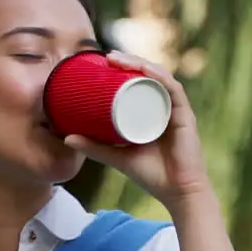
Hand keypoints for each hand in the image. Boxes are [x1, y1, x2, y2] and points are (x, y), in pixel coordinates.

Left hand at [63, 51, 211, 209]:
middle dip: (129, 61)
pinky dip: (159, 78)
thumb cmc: (150, 174)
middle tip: (107, 57)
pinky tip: (146, 70)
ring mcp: (176, 109)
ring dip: (140, 64)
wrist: (177, 193)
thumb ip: (94, 147)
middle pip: (148, 75)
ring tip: (119, 60)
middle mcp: (165, 105)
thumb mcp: (116, 157)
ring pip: (159, 78)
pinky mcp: (185, 116)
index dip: (123, 68)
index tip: (102, 62)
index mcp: (151, 110)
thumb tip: (66, 137)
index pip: (139, 82)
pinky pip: (173, 90)